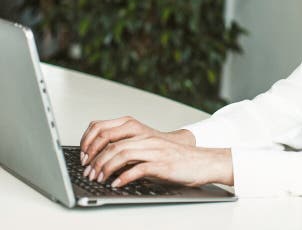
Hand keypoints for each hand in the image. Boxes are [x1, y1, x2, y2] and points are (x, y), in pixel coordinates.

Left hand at [84, 135, 232, 187]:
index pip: (109, 131)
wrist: (203, 162)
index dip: (92, 144)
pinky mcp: (162, 164)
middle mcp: (147, 139)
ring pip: (122, 154)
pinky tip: (117, 184)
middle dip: (95, 161)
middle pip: (112, 144)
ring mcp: (155, 151)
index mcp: (142, 133)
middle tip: (88, 173)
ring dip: (105, 169)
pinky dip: (124, 178)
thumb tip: (107, 161)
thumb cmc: (177, 159)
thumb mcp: (151, 151)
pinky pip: (138, 169)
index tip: (85, 158)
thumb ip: (132, 152)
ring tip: (99, 179)